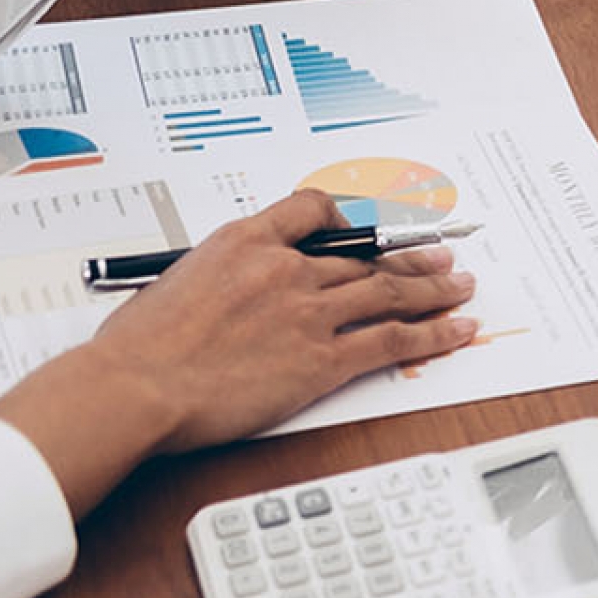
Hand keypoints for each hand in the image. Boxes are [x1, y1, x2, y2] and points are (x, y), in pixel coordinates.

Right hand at [0, 191, 477, 516]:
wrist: (135, 387)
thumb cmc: (137, 348)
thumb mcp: (175, 283)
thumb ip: (220, 278)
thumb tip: (233, 291)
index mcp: (244, 242)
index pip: (311, 210)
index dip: (348, 219)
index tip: (366, 228)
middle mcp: (286, 269)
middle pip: (364, 257)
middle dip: (410, 257)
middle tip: (442, 255)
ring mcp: (309, 312)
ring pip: (390, 292)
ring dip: (434, 289)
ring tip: (462, 286)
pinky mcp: (323, 358)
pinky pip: (393, 340)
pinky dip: (433, 334)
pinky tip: (457, 330)